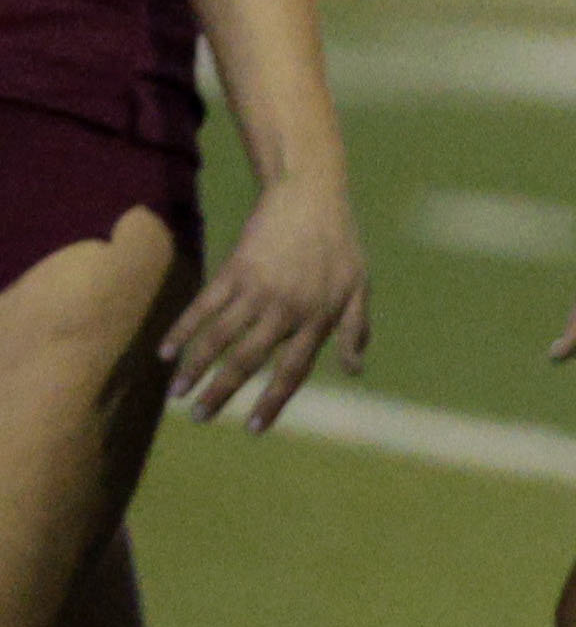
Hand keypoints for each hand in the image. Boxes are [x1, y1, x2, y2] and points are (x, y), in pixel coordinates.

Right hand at [158, 176, 364, 430]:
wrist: (310, 197)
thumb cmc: (340, 245)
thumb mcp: (359, 288)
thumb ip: (354, 330)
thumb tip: (355, 370)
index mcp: (317, 319)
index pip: (292, 370)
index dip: (273, 401)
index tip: (253, 428)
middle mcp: (285, 309)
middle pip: (248, 360)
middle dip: (222, 392)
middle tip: (201, 418)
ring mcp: (257, 289)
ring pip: (219, 337)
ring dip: (195, 368)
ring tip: (177, 395)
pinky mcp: (234, 270)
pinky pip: (203, 306)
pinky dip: (182, 330)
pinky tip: (165, 353)